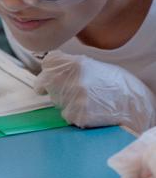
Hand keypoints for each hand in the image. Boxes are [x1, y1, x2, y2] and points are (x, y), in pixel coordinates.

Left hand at [34, 50, 155, 132]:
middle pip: (46, 82)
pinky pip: (66, 115)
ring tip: (85, 100)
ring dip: (65, 102)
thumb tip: (47, 69)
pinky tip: (88, 110)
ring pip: (56, 100)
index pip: (48, 63)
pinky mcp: (78, 114)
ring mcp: (75, 97)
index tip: (48, 77)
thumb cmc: (111, 83)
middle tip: (66, 91)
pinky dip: (74, 114)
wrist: (131, 102)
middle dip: (52, 87)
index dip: (48, 70)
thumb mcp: (91, 66)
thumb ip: (69, 66)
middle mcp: (73, 79)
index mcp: (76, 63)